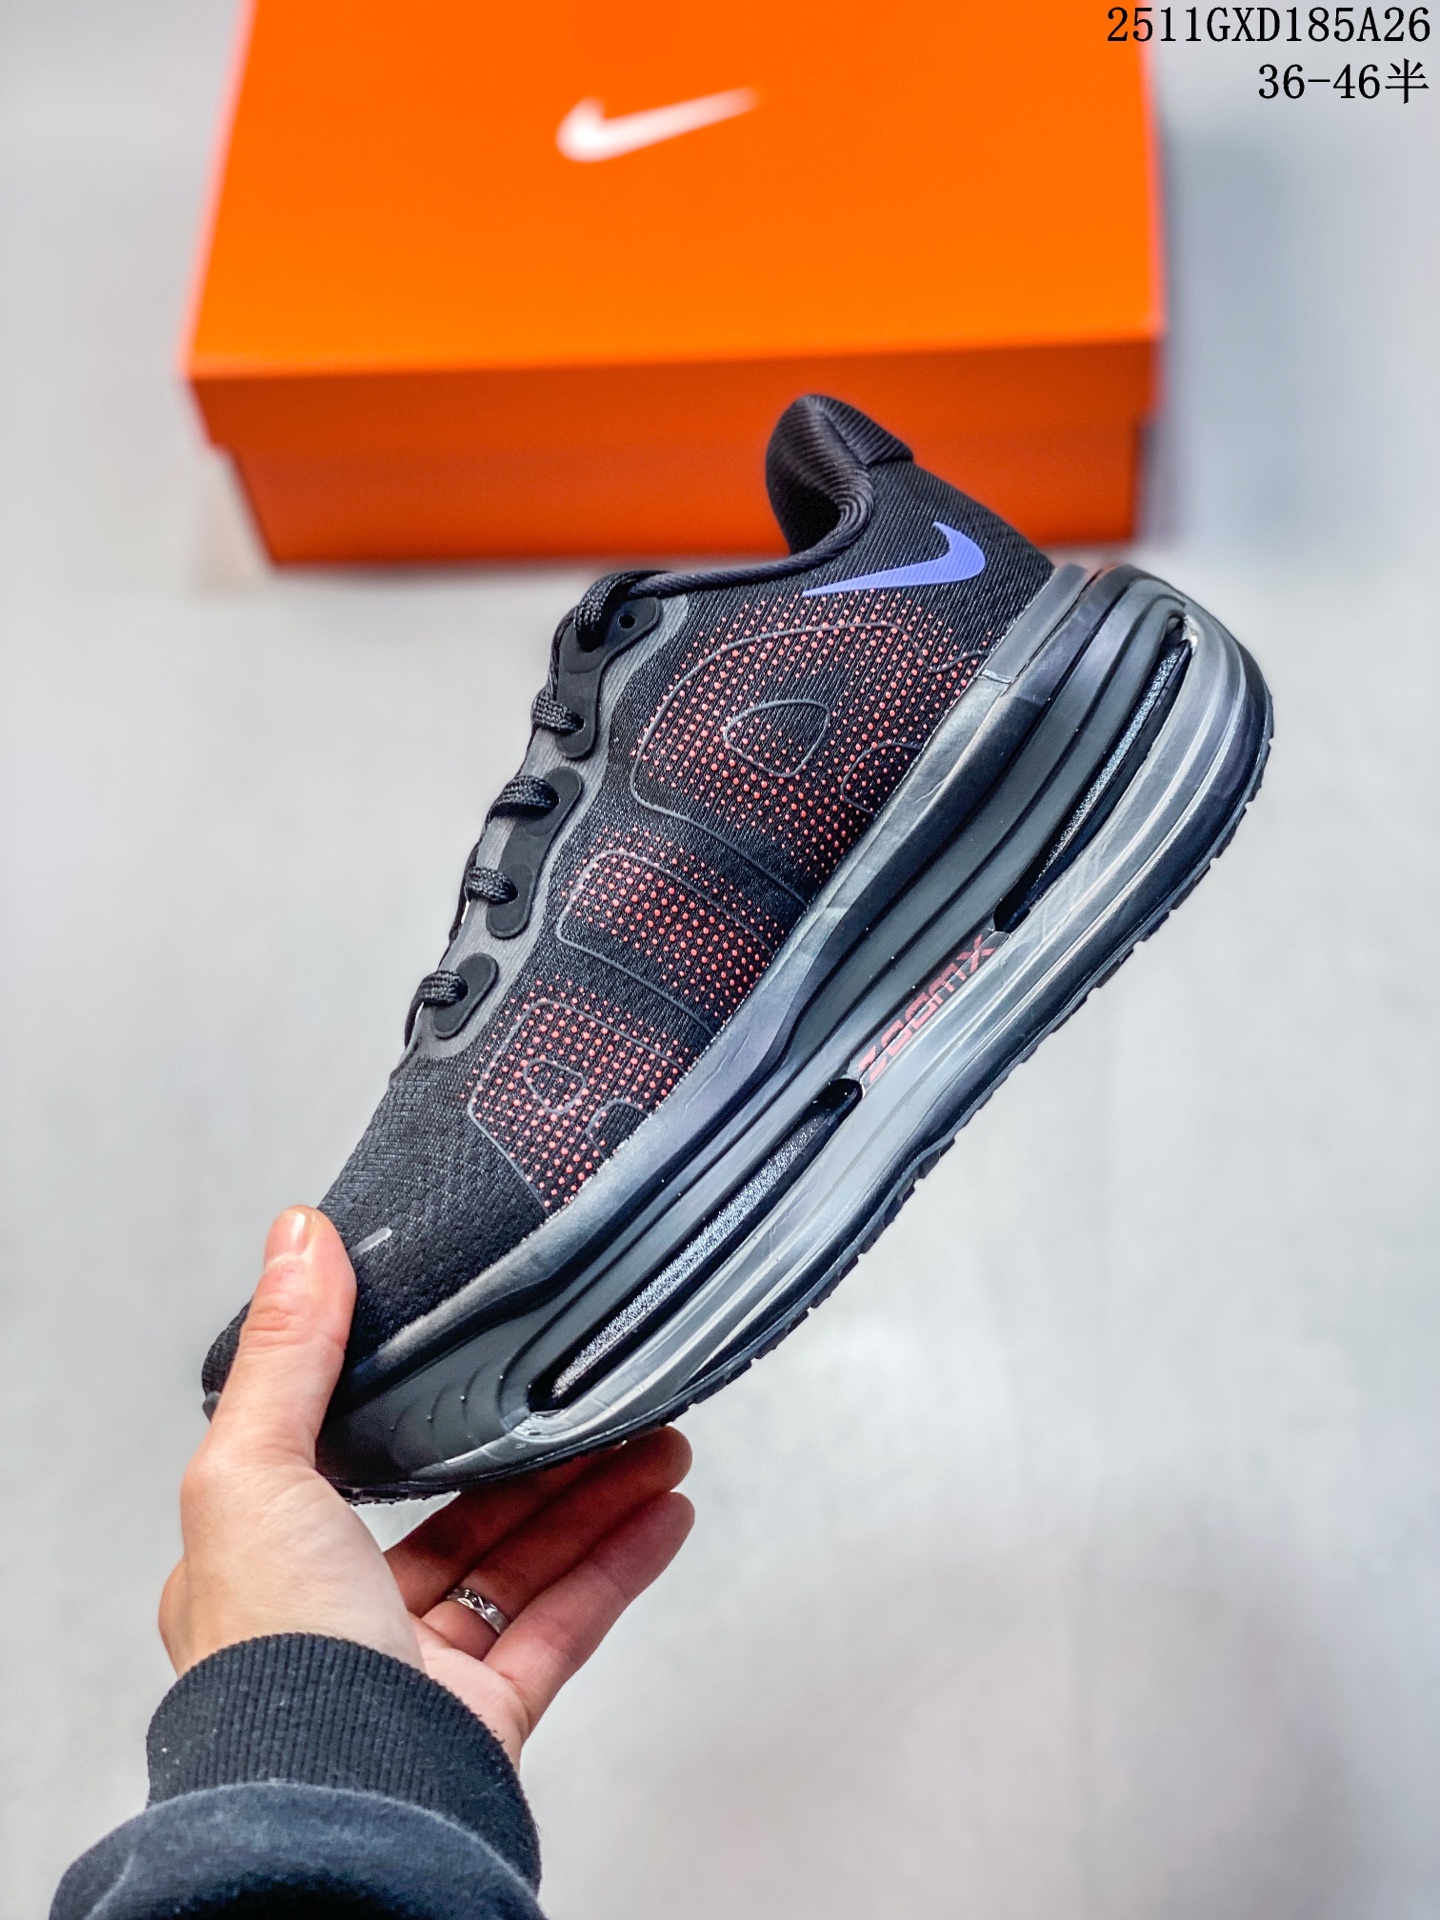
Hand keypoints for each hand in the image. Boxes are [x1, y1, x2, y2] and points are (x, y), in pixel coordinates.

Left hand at [160, 1206, 693, 1763]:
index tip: (492, 1354)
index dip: (429, 1406)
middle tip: (606, 1398)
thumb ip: (289, 1355)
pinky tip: (662, 1517)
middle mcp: (336, 1622)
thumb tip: (297, 1239)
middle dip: (542, 1453)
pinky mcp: (483, 1720)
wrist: (336, 1806)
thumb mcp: (251, 1470)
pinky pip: (564, 1626)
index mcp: (263, 1563)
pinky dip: (617, 1567)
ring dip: (595, 1500)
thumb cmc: (270, 1659)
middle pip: (460, 1514)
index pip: (356, 1465)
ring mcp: (414, 1676)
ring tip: (660, 1444)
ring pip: (521, 1566)